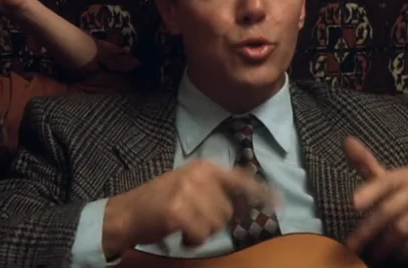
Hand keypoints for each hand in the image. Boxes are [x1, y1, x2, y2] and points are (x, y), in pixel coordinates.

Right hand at [102, 160, 275, 256]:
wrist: (127, 213)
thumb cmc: (159, 200)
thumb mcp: (189, 184)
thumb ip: (217, 190)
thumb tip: (248, 203)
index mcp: (204, 167)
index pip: (241, 179)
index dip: (262, 192)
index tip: (280, 203)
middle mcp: (199, 175)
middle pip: (228, 210)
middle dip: (214, 221)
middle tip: (193, 219)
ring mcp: (188, 192)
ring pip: (216, 224)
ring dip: (202, 232)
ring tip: (184, 225)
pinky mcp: (178, 211)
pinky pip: (201, 234)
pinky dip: (192, 240)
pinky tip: (180, 234)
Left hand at [343, 137, 407, 261]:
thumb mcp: (388, 182)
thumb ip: (366, 164)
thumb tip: (346, 140)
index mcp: (405, 174)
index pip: (385, 181)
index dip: (369, 191)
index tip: (353, 205)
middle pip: (389, 209)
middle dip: (368, 230)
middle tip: (352, 246)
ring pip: (404, 227)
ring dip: (385, 244)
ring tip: (373, 255)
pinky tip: (398, 256)